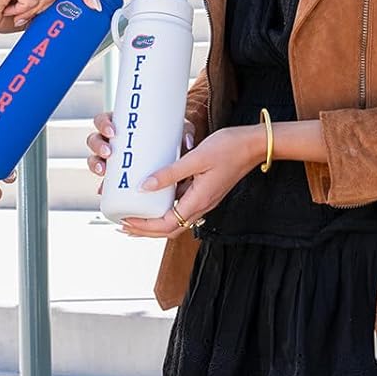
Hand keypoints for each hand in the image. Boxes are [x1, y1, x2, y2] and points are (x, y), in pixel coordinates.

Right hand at [86, 110, 194, 192]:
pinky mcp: (115, 174)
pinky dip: (101, 185)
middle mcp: (111, 140)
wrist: (171, 149)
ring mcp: (111, 158)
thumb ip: (184, 131)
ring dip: (95, 164)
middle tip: (109, 152)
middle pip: (94, 139)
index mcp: (119, 124)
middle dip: (98, 145)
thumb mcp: (176, 128)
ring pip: (94, 158)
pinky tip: (103, 190)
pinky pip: (103, 179)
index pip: (103, 119)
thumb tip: (186, 143)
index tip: (113, 130)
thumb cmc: (168, 134)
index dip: (103, 124)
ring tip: (104, 170)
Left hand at [119, 126, 261, 238]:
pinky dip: (165, 208)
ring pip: (175, 219)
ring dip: (154, 222)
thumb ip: (170, 173)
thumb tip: (144, 186)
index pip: (166, 224)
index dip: (144, 226)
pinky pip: (182, 206)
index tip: (126, 221)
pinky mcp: (205, 192)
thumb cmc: (228, 148)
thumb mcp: (196, 158)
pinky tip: (154, 197)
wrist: (253, 144)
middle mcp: (202, 205)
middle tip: (123, 226)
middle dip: (145, 231)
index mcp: (199, 200)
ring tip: (134, 217)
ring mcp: (204, 200)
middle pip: (169, 229)